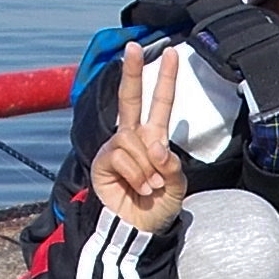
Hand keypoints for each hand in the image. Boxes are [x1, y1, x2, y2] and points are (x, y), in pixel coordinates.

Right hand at [89, 42, 186, 233]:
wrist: (139, 230)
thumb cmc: (157, 207)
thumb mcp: (176, 185)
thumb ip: (171, 164)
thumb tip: (155, 145)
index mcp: (154, 138)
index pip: (160, 104)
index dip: (165, 80)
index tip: (171, 54)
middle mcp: (133, 137)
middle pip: (130, 99)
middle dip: (133, 72)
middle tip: (135, 47)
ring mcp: (116, 148)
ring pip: (134, 141)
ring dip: (148, 167)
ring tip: (150, 186)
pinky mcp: (102, 161)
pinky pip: (122, 157)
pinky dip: (136, 175)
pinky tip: (138, 188)